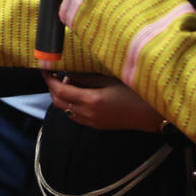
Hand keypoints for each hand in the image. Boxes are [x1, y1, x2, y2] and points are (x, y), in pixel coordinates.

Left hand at [42, 72, 164, 131]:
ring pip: (65, 110)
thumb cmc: (135, 93)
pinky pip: (74, 115)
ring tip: (68, 82)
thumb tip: (67, 75)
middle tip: (55, 74)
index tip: (45, 69)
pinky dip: (70, 105)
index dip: (49, 79)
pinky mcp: (96, 126)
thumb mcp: (110, 80)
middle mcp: (88, 114)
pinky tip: (78, 95)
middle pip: (58, 102)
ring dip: (61, 97)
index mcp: (92, 100)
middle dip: (53, 88)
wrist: (151, 115)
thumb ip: (87, 79)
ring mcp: (91, 122)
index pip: (60, 90)